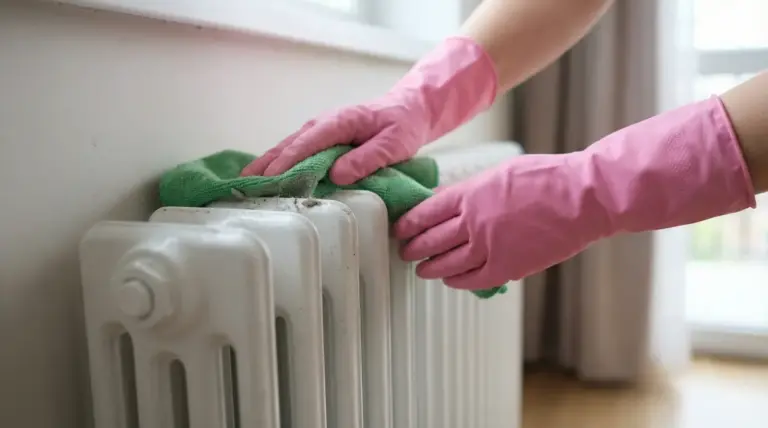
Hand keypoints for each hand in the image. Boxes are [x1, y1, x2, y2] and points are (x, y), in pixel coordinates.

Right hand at [240, 37, 497, 183]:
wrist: (410, 109)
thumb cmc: (403, 125)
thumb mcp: (394, 144)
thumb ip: (367, 158)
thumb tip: (337, 175)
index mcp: (340, 122)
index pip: (308, 142)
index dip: (288, 161)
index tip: (272, 178)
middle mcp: (325, 123)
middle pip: (290, 144)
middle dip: (267, 163)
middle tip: (244, 184)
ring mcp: (321, 130)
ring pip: (288, 146)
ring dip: (267, 164)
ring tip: (245, 182)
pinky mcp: (323, 139)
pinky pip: (296, 150)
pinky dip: (279, 162)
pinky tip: (266, 177)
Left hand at [394, 96, 757, 289]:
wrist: (581, 197)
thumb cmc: (546, 178)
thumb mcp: (500, 173)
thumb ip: (473, 190)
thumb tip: (452, 203)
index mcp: (469, 193)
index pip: (426, 212)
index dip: (409, 223)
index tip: (401, 228)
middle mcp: (473, 221)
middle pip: (430, 239)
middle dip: (412, 247)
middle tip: (405, 251)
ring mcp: (489, 246)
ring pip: (446, 262)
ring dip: (429, 267)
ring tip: (420, 269)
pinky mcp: (507, 266)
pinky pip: (472, 279)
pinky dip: (456, 281)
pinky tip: (449, 280)